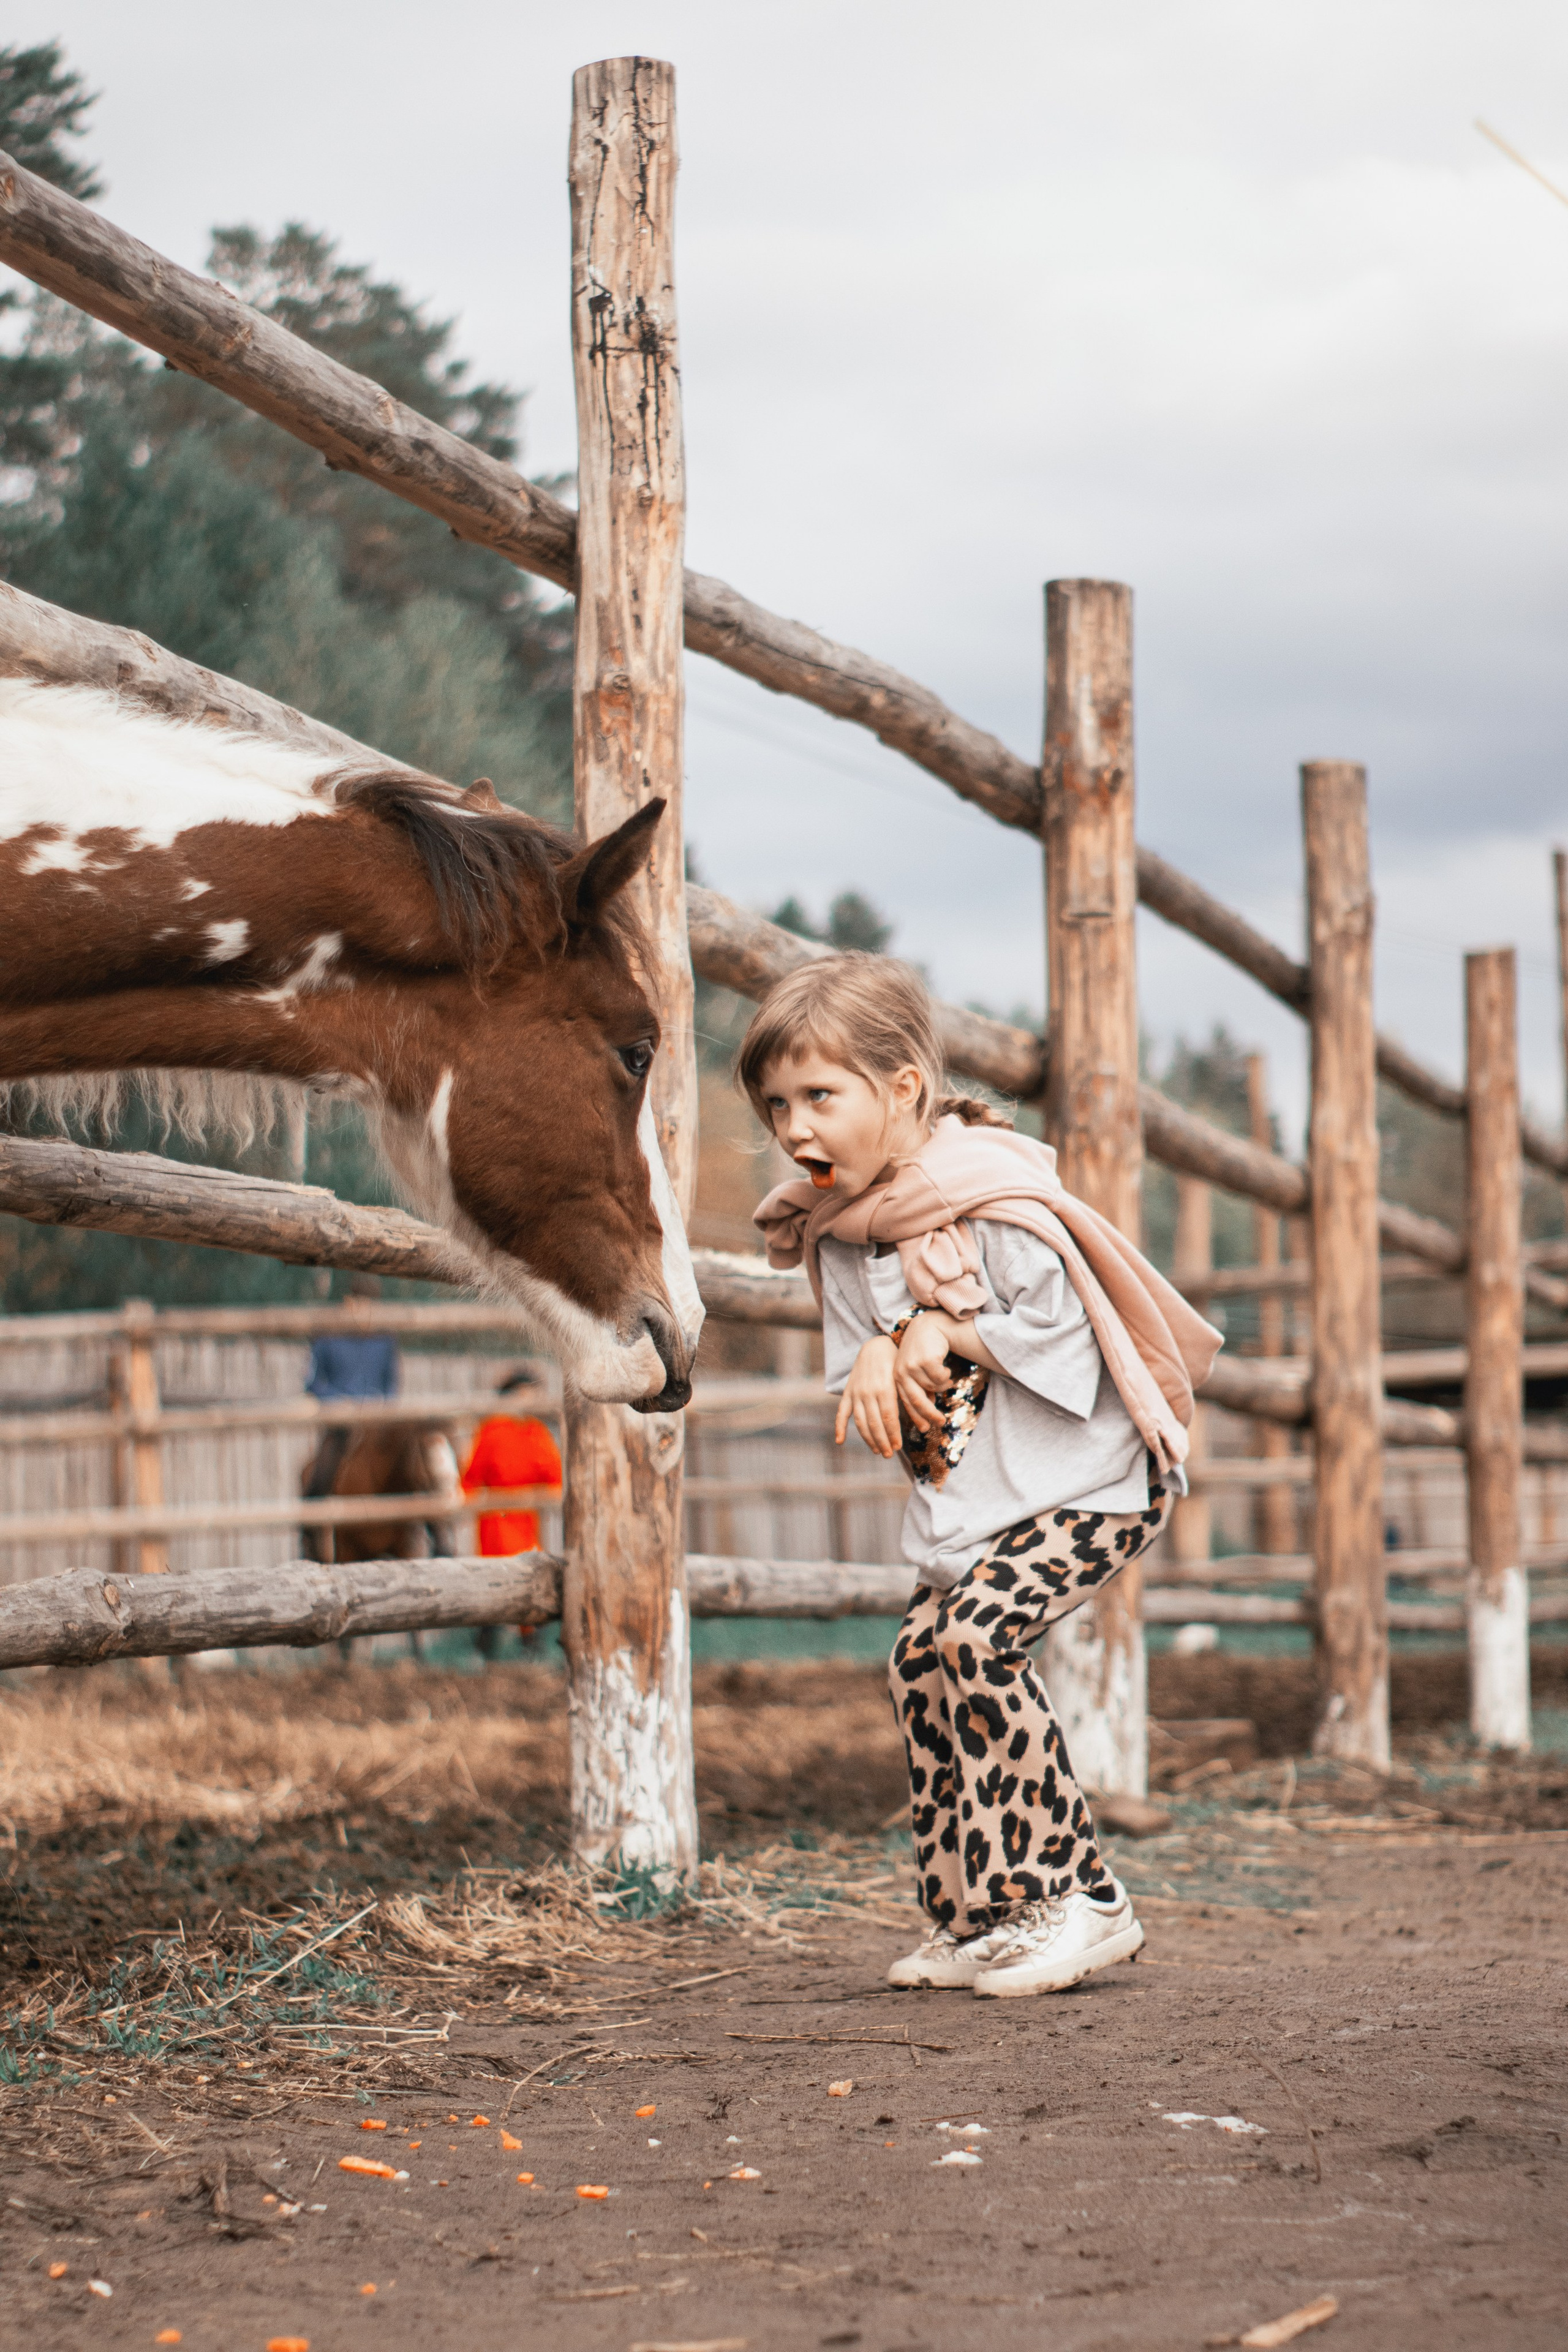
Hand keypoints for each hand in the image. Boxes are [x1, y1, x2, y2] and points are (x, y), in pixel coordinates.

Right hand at [835, 1334, 902, 1456]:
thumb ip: (911, 1399)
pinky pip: (841, 1412)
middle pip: (874, 1423)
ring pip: (860, 1421)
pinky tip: (840, 1441)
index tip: (898, 1447)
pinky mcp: (848, 1392)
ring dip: (868, 1438)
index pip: (889, 1418)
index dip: (893, 1434)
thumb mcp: (906, 1379)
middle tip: (889, 1454)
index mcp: (885, 1388)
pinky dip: (839, 1427)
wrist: (876, 1346)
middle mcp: (868, 1392)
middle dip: (882, 1441)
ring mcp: (856, 1393)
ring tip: (877, 1450)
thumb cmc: (896, 1363)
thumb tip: (926, 1422)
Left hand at [893, 1313, 956, 1427]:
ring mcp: (912, 1365)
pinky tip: (946, 1369)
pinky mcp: (925, 1359)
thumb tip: (925, 1416)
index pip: (906, 1402)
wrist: (929, 1326)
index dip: (916, 1417)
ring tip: (945, 1378)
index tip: (925, 1429)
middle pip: (917, 1401)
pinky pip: (941, 1378)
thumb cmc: (923, 1351)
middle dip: (930, 1414)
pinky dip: (947, 1376)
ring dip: (942, 1385)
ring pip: (933, 1388)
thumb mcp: (916, 1370)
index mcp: (896, 1377)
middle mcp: (900, 1372)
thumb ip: (917, 1389)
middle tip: (942, 1422)